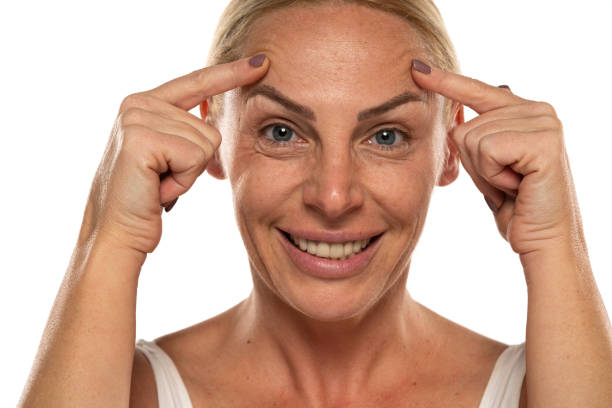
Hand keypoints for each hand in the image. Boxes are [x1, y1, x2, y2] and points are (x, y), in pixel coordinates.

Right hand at [79, 55, 269, 254]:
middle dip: (195, 164)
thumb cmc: (146, 200)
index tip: (262, 62)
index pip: (198, 82)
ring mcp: (137, 117)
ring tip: (158, 184)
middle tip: (162, 180)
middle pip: (210, 127)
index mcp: (145, 103)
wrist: (116, 233)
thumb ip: (187, 131)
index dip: (231, 74)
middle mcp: (138, 103)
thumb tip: (216, 121)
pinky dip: (183, 181)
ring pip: (206, 143)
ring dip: (188, 174)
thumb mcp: (169, 157)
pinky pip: (196, 157)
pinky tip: (157, 189)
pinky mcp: (141, 138)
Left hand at [411, 60, 584, 262]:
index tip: (417, 69)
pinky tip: (517, 186)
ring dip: (485, 173)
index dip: (446, 81)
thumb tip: (454, 112)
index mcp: (525, 112)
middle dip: (474, 163)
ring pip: (472, 138)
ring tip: (512, 184)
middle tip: (505, 182)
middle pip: (465, 126)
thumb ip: (474, 136)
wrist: (541, 240)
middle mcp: (538, 110)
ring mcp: (544, 123)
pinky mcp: (544, 141)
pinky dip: (493, 176)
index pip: (477, 91)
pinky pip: (487, 150)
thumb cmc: (514, 205)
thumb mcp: (486, 165)